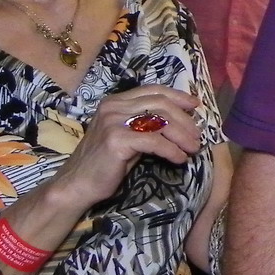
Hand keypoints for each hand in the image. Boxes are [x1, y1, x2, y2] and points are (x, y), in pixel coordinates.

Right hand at [54, 86, 201, 202]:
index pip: (153, 90)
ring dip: (183, 135)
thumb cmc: (106, 163)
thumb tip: (182, 120)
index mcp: (116, 101)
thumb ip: (146, 123)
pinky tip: (179, 159)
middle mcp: (114, 107)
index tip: (196, 106)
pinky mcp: (116, 140)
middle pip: (161, 104)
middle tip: (197, 136)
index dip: (178, 96)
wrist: (78, 184)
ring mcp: (113, 122)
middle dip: (184, 119)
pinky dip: (171, 150)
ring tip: (193, 149)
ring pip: (160, 121)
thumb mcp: (128, 135)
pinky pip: (154, 141)